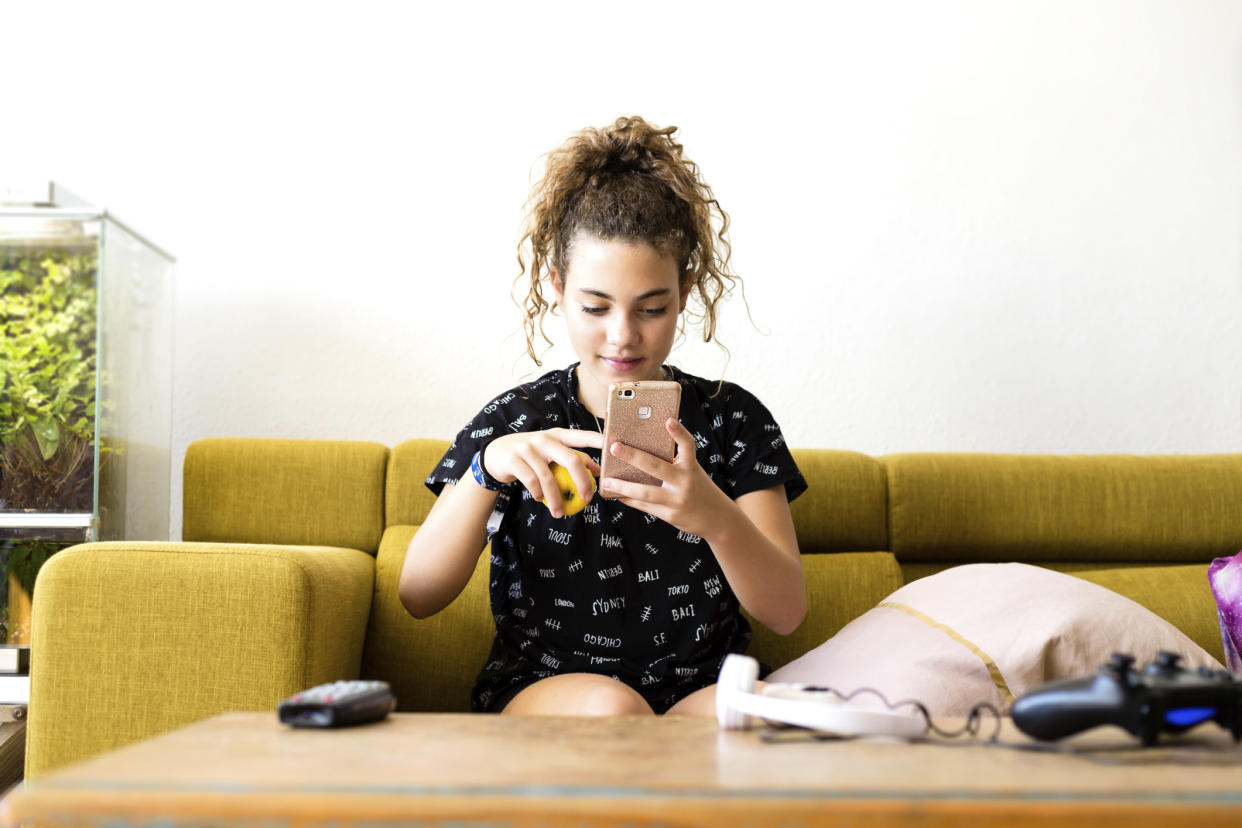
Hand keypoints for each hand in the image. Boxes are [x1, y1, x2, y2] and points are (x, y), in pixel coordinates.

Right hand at [482, 428, 602, 517]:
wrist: (495, 454)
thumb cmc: (531, 454)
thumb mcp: (550, 452)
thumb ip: (571, 457)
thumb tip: (596, 471)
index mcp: (557, 435)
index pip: (581, 436)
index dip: (598, 440)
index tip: (613, 447)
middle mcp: (544, 438)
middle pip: (570, 459)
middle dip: (582, 481)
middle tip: (587, 498)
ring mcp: (528, 448)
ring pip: (549, 477)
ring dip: (556, 498)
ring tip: (559, 512)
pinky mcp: (514, 459)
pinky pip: (531, 481)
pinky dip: (538, 494)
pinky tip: (540, 500)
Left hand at [600, 418, 735, 540]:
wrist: (718, 519)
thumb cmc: (699, 489)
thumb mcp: (692, 473)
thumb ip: (674, 463)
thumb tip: (641, 454)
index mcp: (691, 467)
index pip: (688, 445)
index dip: (679, 432)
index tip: (668, 420)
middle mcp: (684, 482)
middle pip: (656, 466)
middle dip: (633, 456)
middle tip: (614, 447)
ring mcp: (677, 500)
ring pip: (645, 492)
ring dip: (623, 486)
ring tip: (607, 481)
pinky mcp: (670, 515)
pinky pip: (645, 506)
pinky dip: (630, 499)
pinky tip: (618, 494)